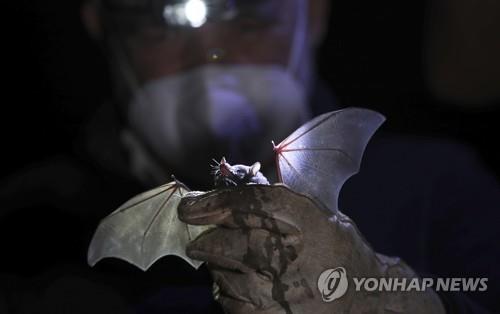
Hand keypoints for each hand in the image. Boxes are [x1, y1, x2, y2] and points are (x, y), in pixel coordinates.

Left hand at [178, 185, 443, 313]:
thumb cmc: (336, 248)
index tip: (189, 208)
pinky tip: (242, 287)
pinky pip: (228, 301)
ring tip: (233, 267)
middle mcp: (287, 252)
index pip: (244, 205)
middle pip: (224, 241)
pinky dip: (226, 292)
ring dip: (218, 267)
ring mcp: (277, 289)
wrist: (364, 296)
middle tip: (198, 241)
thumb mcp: (316, 213)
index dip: (210, 204)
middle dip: (202, 240)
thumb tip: (225, 198)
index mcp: (302, 219)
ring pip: (221, 272)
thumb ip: (275, 203)